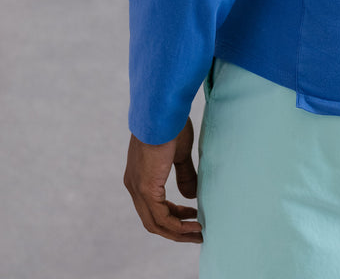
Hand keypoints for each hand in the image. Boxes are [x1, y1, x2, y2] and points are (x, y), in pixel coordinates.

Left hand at [124, 117, 202, 242]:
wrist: (162, 111)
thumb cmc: (171, 124)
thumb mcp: (179, 153)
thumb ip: (183, 174)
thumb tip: (191, 196)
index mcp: (139, 176)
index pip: (154, 207)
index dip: (174, 216)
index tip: (193, 217)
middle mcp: (134, 186)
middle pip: (153, 221)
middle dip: (176, 230)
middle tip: (198, 234)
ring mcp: (138, 188)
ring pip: (156, 223)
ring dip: (178, 232)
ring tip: (199, 234)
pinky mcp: (146, 189)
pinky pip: (161, 217)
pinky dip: (177, 225)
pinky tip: (194, 224)